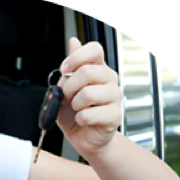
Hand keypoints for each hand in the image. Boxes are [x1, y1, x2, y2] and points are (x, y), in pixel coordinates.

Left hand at [56, 37, 122, 157]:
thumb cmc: (75, 113)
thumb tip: (73, 41)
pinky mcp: (115, 116)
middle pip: (87, 71)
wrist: (83, 137)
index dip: (77, 57)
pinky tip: (83, 120)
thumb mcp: (65, 88)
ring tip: (76, 109)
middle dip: (68, 87)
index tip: (65, 69)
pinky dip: (79, 119)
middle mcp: (109, 80)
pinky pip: (89, 114)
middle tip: (66, 98)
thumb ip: (69, 67)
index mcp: (98, 69)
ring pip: (87, 93)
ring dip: (74, 104)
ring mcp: (115, 97)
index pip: (95, 49)